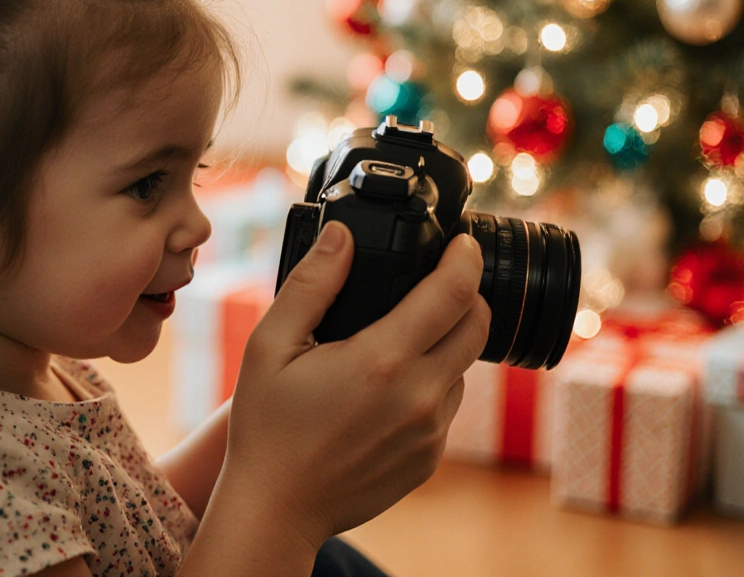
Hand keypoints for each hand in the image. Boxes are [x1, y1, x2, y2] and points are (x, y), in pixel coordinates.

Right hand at [216, 221, 489, 547]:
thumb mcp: (269, 346)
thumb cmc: (266, 427)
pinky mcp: (430, 457)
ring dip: (443, 344)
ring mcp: (431, 432)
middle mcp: (420, 396)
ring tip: (390, 346)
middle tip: (432, 284)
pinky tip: (382, 392)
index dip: (465, 258)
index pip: (454, 293)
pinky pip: (446, 406)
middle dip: (464, 294)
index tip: (461, 244)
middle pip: (477, 325)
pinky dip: (428, 386)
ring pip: (462, 367)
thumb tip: (342, 236)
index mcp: (382, 360)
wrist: (276, 508)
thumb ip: (311, 284)